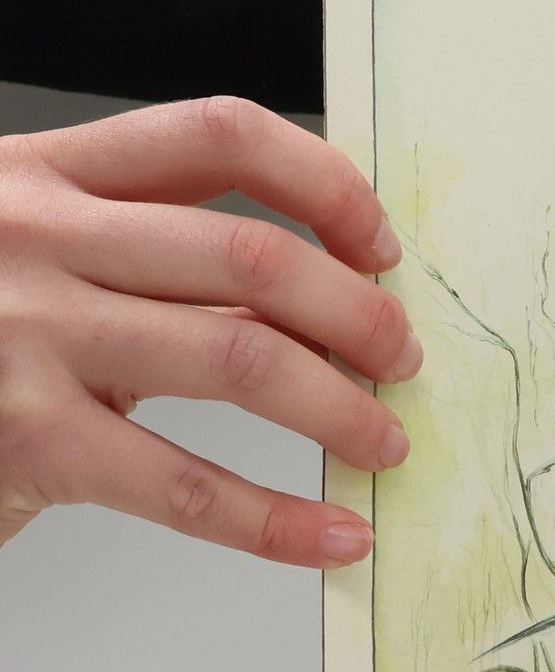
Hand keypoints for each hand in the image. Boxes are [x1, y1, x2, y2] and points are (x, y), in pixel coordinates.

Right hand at [0, 96, 417, 566]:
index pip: (219, 134)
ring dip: (341, 408)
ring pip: (242, 359)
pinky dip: (277, 521)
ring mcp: (29, 336)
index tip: (380, 246)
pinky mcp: (27, 441)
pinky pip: (185, 485)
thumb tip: (322, 293)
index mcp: (51, 171)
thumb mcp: (44, 254)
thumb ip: (155, 253)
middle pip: (253, 254)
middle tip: (401, 359)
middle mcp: (37, 235)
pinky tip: (334, 537)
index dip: (325, 183)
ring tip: (384, 442)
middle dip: (357, 314)